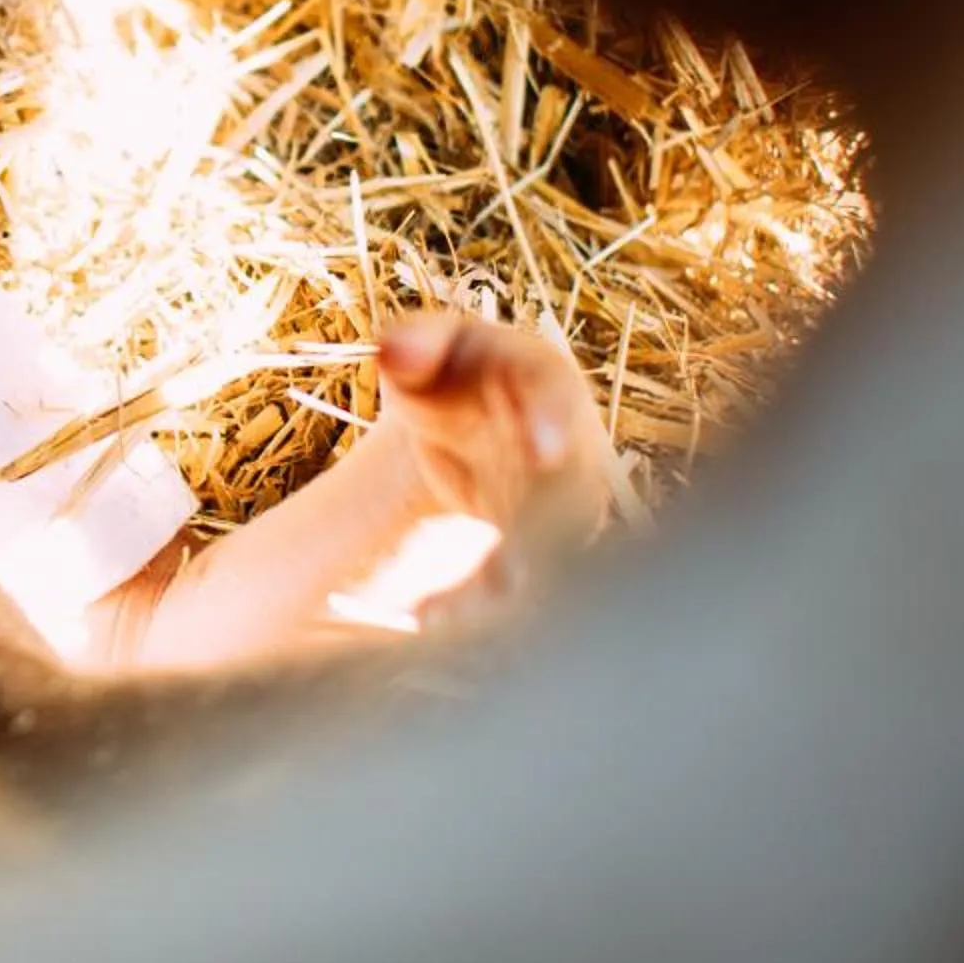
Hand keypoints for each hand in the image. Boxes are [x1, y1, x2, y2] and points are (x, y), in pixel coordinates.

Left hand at [368, 310, 614, 609]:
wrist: (472, 423)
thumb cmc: (455, 377)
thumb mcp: (431, 350)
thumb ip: (414, 342)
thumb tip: (395, 348)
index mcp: (545, 385)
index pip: (555, 397)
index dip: (552, 422)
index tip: (542, 452)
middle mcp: (567, 451)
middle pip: (568, 493)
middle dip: (546, 533)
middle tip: (513, 573)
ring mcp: (557, 507)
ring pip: (545, 555)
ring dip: (505, 588)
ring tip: (448, 616)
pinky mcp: (533, 554)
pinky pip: (512, 588)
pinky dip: (474, 607)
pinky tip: (429, 620)